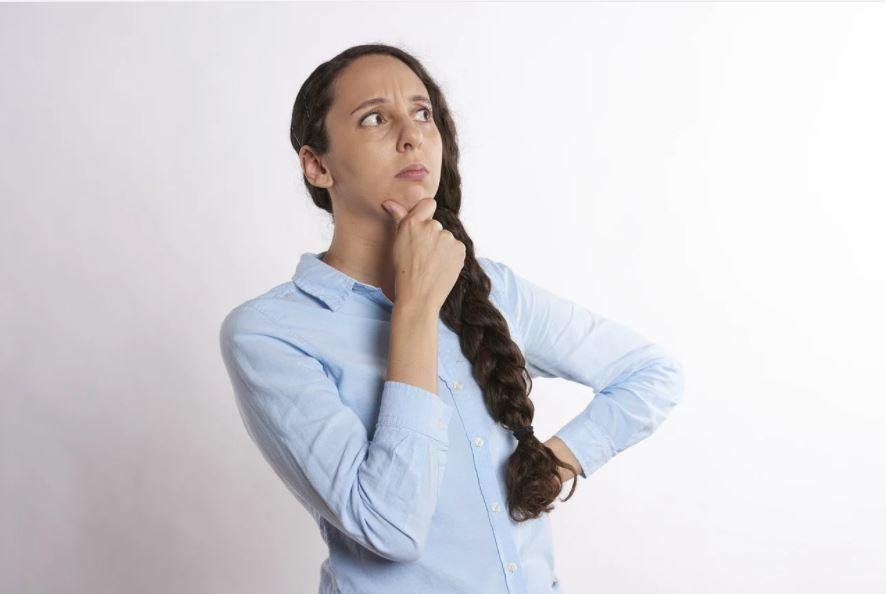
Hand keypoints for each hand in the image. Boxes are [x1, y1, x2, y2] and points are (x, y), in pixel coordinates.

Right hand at [381, 197, 465, 311]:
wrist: (418, 297)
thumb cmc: (404, 272)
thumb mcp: (398, 243)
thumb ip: (398, 218)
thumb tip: (389, 202)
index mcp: (413, 223)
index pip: (429, 203)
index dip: (427, 214)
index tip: (423, 228)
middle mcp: (431, 226)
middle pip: (436, 225)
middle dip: (432, 237)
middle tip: (423, 256)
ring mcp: (447, 238)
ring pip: (446, 238)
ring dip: (442, 247)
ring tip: (432, 264)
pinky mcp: (459, 249)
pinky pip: (456, 248)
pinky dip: (452, 256)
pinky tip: (442, 267)